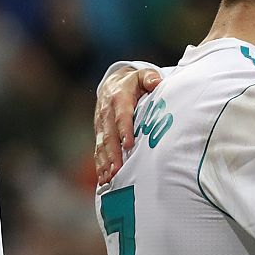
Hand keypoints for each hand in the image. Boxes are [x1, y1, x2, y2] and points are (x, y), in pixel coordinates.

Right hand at [95, 66, 162, 184]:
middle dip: (113, 154)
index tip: (129, 145)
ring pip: (101, 145)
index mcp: (118, 98)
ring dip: (105, 163)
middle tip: (118, 170)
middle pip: (109, 135)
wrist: (112, 83)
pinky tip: (104, 178)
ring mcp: (100, 124)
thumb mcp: (142, 75)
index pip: (122, 116)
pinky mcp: (98, 133)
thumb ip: (149, 77)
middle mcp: (106, 113)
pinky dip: (100, 165)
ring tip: (110, 178)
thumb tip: (156, 82)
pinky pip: (98, 150)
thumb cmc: (133, 82)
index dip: (124, 130)